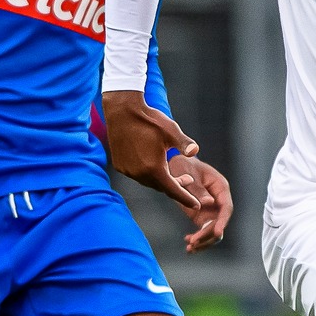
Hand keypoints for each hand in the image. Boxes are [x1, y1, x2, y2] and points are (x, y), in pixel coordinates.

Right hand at [102, 90, 201, 211]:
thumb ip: (184, 144)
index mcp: (154, 168)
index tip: (196, 205)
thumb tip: (194, 152)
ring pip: (148, 182)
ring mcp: (128, 171)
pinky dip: (147, 173)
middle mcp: (139, 174)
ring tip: (170, 171)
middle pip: (161, 186)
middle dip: (176, 186)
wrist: (122, 110)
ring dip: (161, 179)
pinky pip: (137, 175)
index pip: (173, 190)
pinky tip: (152, 164)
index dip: (186, 198)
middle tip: (188, 180)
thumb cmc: (149, 119)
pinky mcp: (120, 166)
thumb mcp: (171, 130)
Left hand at [171, 156, 233, 252]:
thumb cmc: (183, 165)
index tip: (217, 233)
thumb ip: (198, 189)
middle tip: (193, 242)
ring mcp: (211, 209)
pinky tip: (188, 246)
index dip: (222, 221)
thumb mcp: (188, 174)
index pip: (226, 208)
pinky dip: (198, 239)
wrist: (176, 164)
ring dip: (204, 241)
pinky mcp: (202, 216)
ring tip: (190, 248)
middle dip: (208, 235)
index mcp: (220, 187)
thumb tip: (208, 203)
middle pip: (220, 222)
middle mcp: (219, 200)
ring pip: (213, 230)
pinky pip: (204, 231)